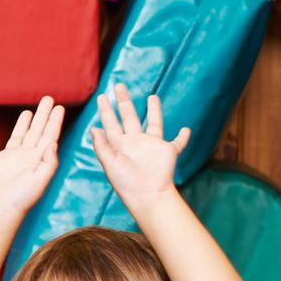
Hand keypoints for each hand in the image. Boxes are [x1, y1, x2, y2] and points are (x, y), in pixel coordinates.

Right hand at [0, 95, 64, 220]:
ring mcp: (8, 158)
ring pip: (18, 136)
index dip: (54, 121)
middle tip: (48, 99)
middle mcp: (25, 156)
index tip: (60, 107)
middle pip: (36, 130)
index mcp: (39, 159)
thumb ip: (48, 161)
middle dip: (42, 115)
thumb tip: (52, 142)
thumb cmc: (22, 199)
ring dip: (23, 123)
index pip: (49, 135)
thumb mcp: (41, 179)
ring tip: (28, 111)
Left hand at [89, 82, 186, 208]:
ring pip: (154, 123)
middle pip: (129, 116)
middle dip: (124, 101)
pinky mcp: (168, 151)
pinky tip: (186, 129)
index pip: (111, 123)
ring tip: (152, 96)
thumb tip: (93, 128)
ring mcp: (152, 145)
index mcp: (119, 145)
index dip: (106, 110)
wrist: (147, 194)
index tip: (101, 97)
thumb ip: (102, 146)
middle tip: (119, 86)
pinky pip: (178, 142)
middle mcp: (135, 142)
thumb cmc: (125, 183)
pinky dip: (183, 136)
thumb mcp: (109, 164)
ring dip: (154, 111)